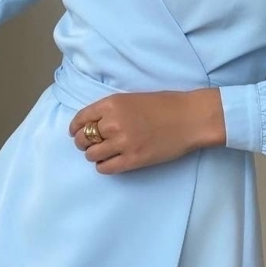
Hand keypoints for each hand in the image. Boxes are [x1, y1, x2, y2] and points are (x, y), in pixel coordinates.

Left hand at [68, 88, 224, 173]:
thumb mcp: (132, 99)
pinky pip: (106, 168)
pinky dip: (103, 166)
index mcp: (112, 104)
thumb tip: (94, 123)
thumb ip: (112, 109)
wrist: (190, 118)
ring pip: (92, 155)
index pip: (81, 118)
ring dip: (95, 155)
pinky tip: (111, 162)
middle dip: (84, 143)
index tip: (76, 133)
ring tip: (104, 154)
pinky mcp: (133, 160)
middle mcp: (113, 123)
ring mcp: (123, 143)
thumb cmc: (165, 105)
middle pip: (84, 138)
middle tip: (92, 144)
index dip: (75, 128)